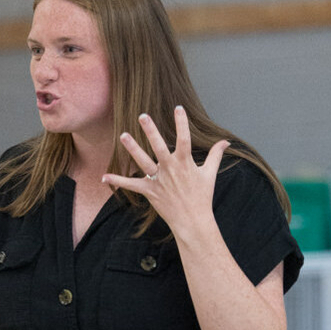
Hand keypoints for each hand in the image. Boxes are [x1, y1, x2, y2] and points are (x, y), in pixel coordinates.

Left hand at [102, 106, 227, 237]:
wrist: (193, 221)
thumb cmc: (202, 197)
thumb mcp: (210, 174)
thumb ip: (215, 155)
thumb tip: (226, 142)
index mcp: (185, 163)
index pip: (184, 138)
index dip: (182, 123)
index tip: (178, 107)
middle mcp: (170, 169)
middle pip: (159, 146)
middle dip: (151, 131)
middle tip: (142, 116)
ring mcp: (159, 180)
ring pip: (143, 161)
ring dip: (132, 149)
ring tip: (123, 135)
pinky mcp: (150, 191)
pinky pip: (131, 185)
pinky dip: (118, 181)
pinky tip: (104, 177)